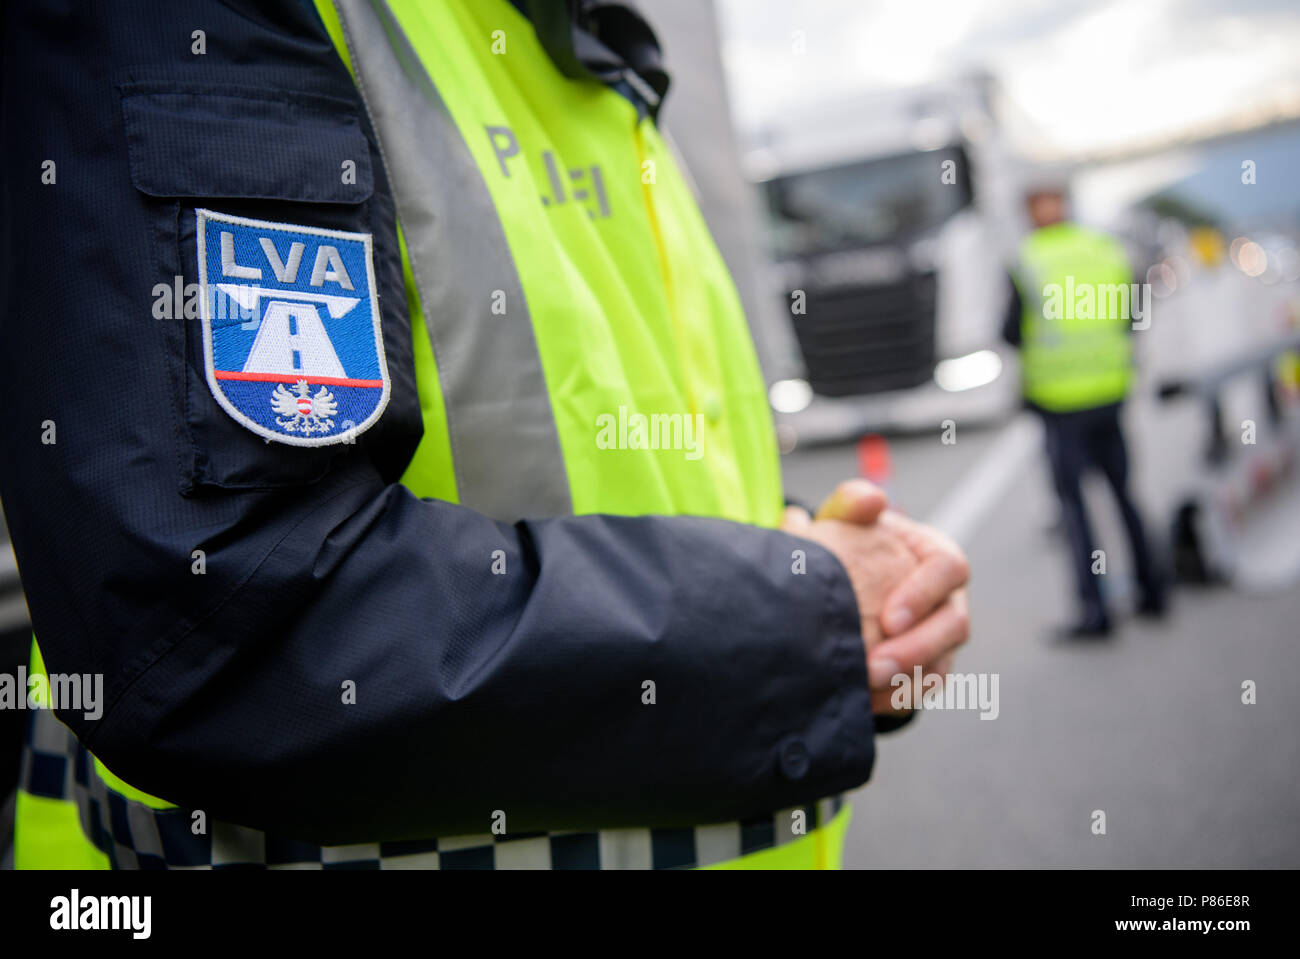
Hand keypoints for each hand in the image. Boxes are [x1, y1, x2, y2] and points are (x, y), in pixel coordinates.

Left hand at [803, 481, 971, 714]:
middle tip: (875, 666)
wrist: (842, 583)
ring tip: (867, 687)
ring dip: (907, 681)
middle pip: (954, 626)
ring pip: (943, 665)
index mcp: (937, 557)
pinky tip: (866, 703)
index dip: (924, 594)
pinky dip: (898, 699)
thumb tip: (871, 500)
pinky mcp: (929, 669)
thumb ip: (853, 502)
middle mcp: (949, 599)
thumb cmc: (850, 543)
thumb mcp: (845, 518)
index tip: (889, 618)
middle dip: (917, 650)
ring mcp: (943, 638)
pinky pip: (924, 690)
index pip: (949, 569)